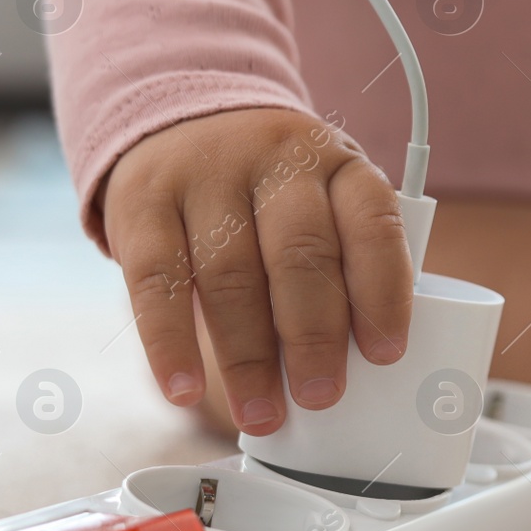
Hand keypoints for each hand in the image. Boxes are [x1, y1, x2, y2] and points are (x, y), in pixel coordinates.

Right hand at [99, 107, 413, 434]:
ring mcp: (206, 175)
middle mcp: (277, 160)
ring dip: (247, 356)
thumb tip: (356, 363)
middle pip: (300, 254)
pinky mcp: (143, 200)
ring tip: (260, 412)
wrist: (185, 117)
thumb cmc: (273, 188)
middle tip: (320, 396)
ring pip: (231, 274)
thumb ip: (342, 262)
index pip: (373, 224)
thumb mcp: (322, 200)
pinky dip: (170, 343)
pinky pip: (158, 280)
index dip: (383, 293)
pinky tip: (184, 388)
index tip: (386, 354)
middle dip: (313, 337)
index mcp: (339, 164)